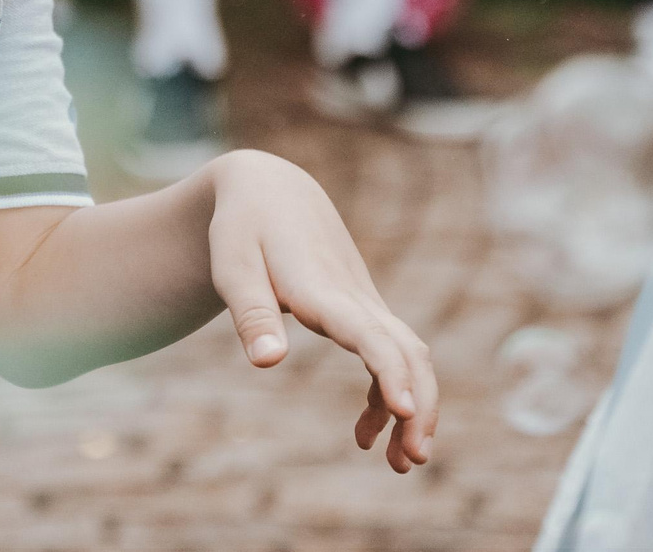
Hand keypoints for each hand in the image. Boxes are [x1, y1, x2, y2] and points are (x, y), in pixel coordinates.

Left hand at [206, 150, 437, 471]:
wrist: (269, 188)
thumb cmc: (244, 228)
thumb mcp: (232, 265)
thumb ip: (251, 314)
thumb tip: (268, 363)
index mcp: (323, 289)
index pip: (370, 334)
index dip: (391, 372)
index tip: (407, 412)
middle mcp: (355, 297)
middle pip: (408, 352)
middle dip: (420, 406)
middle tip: (411, 460)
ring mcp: (364, 302)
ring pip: (408, 356)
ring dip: (413, 407)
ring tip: (398, 463)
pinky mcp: (360, 309)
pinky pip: (389, 356)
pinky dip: (386, 394)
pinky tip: (365, 431)